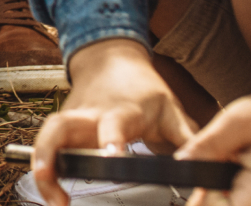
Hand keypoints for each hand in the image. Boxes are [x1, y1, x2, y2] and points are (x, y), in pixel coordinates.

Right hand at [29, 39, 197, 205]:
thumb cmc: (142, 88)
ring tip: (53, 198)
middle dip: (52, 157)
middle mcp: (90, 114)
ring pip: (47, 136)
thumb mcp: (172, 110)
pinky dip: (43, 166)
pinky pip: (46, 144)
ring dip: (42, 165)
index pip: (113, 125)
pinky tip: (52, 190)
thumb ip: (188, 139)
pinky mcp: (62, 126)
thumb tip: (208, 165)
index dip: (110, 142)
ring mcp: (72, 119)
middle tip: (58, 192)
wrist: (111, 59)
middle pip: (61, 129)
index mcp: (122, 110)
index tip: (112, 160)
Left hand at [179, 74, 250, 205]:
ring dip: (218, 192)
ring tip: (230, 160)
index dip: (205, 199)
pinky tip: (234, 167)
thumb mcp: (237, 121)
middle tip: (219, 159)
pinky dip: (227, 191)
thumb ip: (209, 144)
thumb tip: (181, 161)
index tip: (200, 178)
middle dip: (209, 194)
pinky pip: (239, 203)